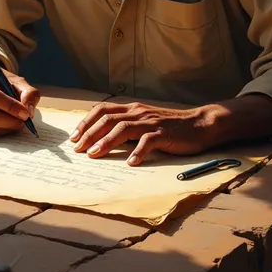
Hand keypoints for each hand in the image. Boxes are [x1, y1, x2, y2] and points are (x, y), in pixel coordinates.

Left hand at [70, 101, 214, 165]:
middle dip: (90, 133)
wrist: (198, 124)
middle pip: (108, 120)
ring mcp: (151, 122)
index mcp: (132, 108)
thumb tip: (102, 139)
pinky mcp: (164, 134)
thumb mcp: (144, 122)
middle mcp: (138, 112)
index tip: (74, 136)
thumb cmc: (169, 126)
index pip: (103, 110)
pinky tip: (130, 162)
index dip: (86, 122)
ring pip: (123, 128)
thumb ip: (126, 126)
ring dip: (107, 141)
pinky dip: (138, 152)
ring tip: (95, 154)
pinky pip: (148, 141)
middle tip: (78, 148)